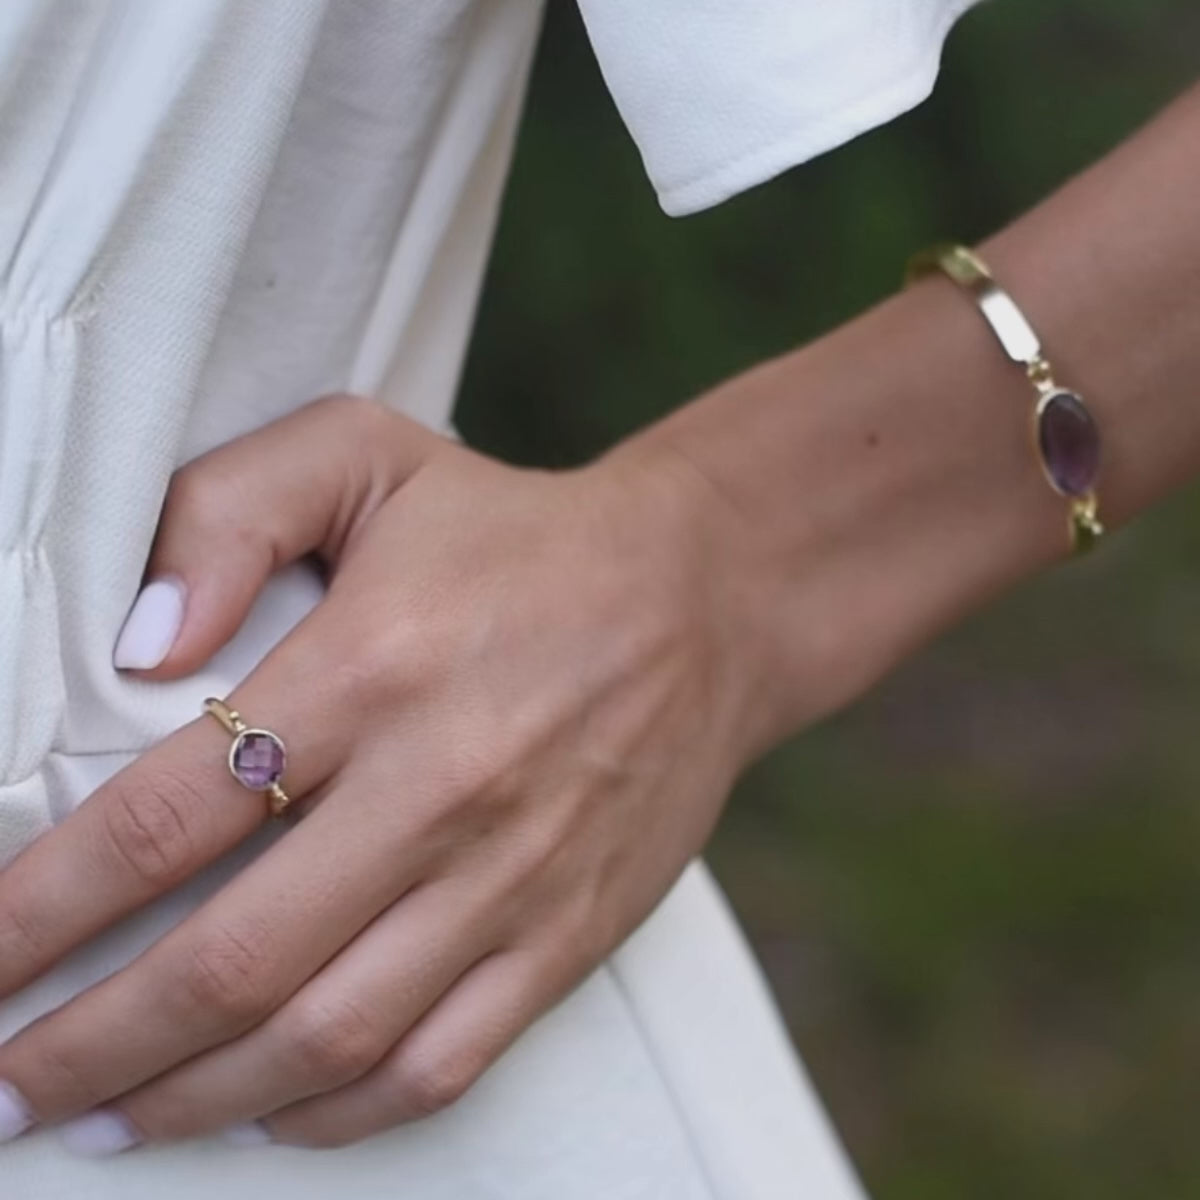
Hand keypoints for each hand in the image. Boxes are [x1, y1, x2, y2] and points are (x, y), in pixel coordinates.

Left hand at [0, 395, 766, 1150]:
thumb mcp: (368, 457)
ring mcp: (513, 874)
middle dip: (87, 1044)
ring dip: (191, 1101)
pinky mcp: (570, 929)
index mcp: (371, 666)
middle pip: (228, 961)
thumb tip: (138, 642)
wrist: (703, 599)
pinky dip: (335, 1113)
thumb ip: (228, 513)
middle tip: (1, 1087)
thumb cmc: (518, 534)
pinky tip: (264, 1115)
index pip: (161, 819)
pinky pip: (440, 1062)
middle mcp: (441, 786)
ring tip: (100, 1121)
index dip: (38, 914)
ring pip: (326, 1038)